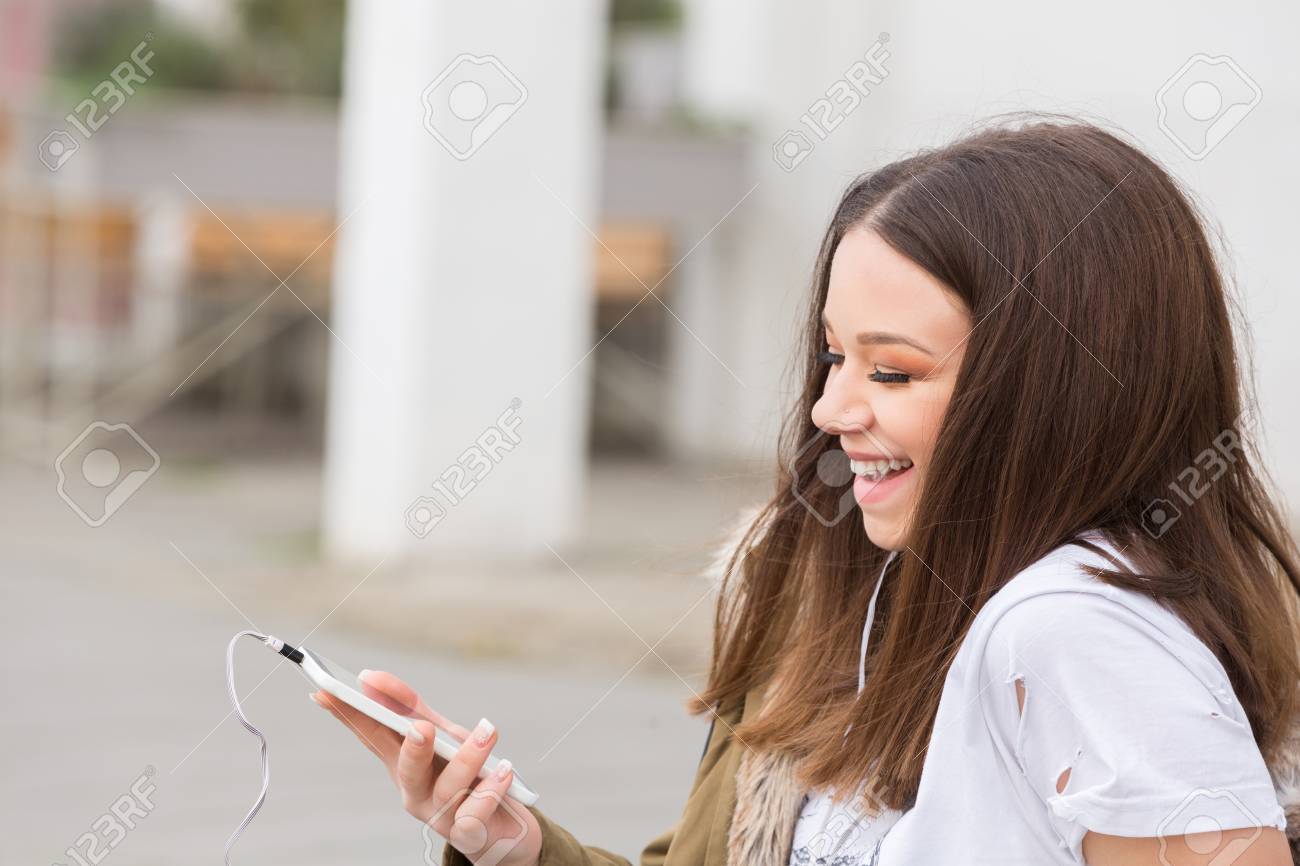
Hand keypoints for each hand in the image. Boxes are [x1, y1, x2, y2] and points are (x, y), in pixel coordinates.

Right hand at [311, 670, 541, 865]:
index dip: (350, 717)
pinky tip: (503, 772)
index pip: (373, 737)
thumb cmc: (467, 773)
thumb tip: (370, 678)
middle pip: (407, 770)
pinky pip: (476, 815)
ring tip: (488, 731)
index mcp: (403, 765)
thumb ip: (411, 709)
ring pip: (449, 788)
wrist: (504, 828)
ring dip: (469, 759)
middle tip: (422, 727)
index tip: (326, 692)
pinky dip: (490, 792)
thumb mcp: (442, 735)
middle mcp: (416, 792)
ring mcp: (441, 815)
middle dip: (412, 749)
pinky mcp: (469, 834)